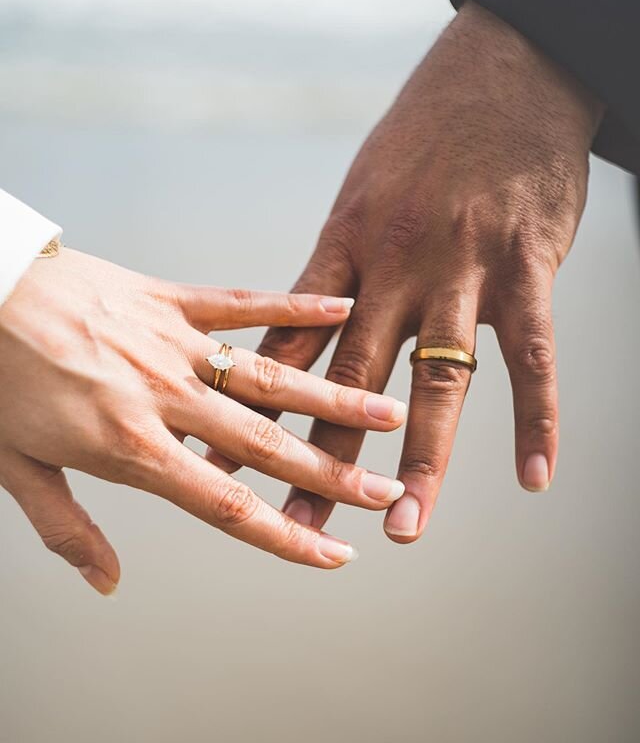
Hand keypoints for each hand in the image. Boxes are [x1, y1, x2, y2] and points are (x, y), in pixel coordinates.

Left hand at [0, 248, 406, 593]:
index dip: (285, 536)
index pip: (226, 504)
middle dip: (333, 473)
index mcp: (130, 447)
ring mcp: (174, 344)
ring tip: (385, 412)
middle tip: (387, 488)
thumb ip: (67, 528)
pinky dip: (293, 305)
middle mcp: (167, 397)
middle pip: (266, 444)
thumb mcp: (17, 465)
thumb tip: (107, 583)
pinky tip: (339, 306)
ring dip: (331, 398)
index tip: (334, 553)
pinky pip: (242, 302)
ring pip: (269, 378)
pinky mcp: (171, 299)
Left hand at [256, 2, 603, 540]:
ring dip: (419, 458)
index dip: (253, 408)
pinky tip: (536, 476)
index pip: (289, 344)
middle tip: (294, 524)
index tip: (222, 461)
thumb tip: (305, 321)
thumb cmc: (425, 136)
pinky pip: (531, 355)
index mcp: (345, 246)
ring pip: (435, 380)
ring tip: (402, 523)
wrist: (503, 73)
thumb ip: (338, 262)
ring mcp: (461, 269)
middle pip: (349, 379)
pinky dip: (538, 417)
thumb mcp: (361, 192)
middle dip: (318, 457)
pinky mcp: (524, 267)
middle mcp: (394, 266)